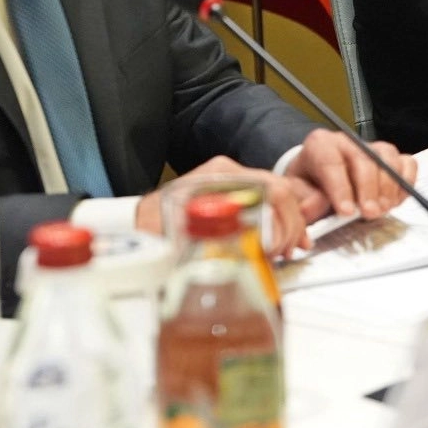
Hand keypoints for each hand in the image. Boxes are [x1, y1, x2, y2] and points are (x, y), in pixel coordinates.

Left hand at [136, 155, 314, 257]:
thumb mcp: (180, 237)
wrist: (136, 227)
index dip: (282, 220)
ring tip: (290, 248)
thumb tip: (244, 253)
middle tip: (289, 250)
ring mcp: (232, 182)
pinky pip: (267, 203)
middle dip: (291, 224)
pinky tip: (284, 240)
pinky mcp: (233, 196)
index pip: (269, 188)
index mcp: (219, 176)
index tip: (280, 247)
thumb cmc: (151, 231)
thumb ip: (211, 242)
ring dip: (289, 223)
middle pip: (279, 190)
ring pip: (277, 196)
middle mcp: (228, 174)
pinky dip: (280, 221)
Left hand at [286, 130, 417, 221]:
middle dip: (368, 189)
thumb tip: (310, 209)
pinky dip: (406, 181)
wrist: (318, 178)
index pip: (331, 162)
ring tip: (383, 208)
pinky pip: (406, 162)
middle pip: (364, 159)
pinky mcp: (390, 157)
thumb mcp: (298, 192)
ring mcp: (372, 148)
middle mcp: (348, 142)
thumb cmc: (309, 184)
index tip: (346, 211)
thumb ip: (306, 200)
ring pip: (388, 158)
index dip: (340, 188)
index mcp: (320, 145)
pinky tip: (396, 200)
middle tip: (369, 213)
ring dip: (389, 186)